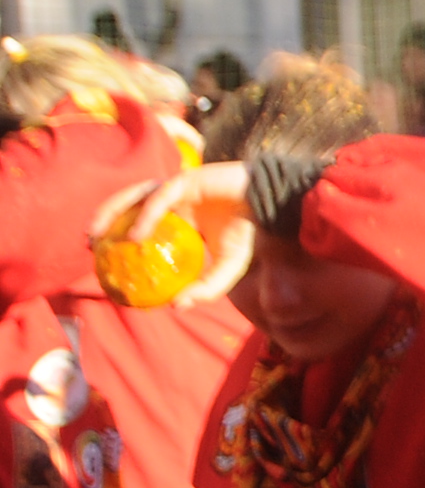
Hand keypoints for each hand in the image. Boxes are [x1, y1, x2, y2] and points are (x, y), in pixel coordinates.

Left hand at [94, 163, 255, 305]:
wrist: (272, 205)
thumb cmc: (250, 232)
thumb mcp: (228, 267)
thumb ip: (205, 288)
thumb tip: (176, 307)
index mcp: (180, 217)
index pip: (141, 222)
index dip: (119, 236)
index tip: (104, 258)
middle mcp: (173, 201)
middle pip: (128, 206)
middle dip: (104, 221)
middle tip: (90, 245)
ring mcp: (177, 188)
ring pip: (134, 197)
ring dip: (111, 213)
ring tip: (97, 235)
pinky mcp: (186, 180)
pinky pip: (158, 199)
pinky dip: (145, 217)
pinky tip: (135, 236)